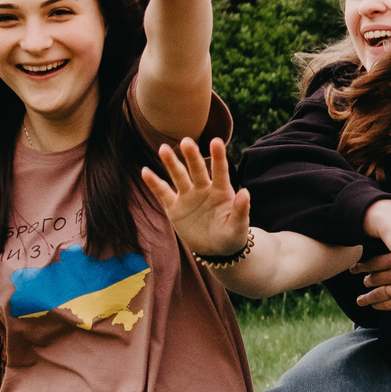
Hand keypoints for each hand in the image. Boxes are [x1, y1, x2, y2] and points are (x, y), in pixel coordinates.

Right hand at [141, 137, 251, 257]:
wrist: (215, 250)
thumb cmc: (231, 236)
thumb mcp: (238, 226)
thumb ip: (241, 210)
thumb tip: (245, 192)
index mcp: (222, 191)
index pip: (220, 171)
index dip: (218, 156)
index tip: (216, 141)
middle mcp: (204, 188)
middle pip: (197, 169)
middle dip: (192, 156)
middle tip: (186, 141)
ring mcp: (188, 196)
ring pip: (178, 176)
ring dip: (171, 163)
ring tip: (163, 149)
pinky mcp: (174, 207)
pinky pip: (162, 192)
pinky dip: (154, 183)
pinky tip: (145, 172)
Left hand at [353, 253, 390, 310]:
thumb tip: (376, 258)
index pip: (372, 263)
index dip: (361, 267)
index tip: (353, 269)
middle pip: (374, 279)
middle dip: (367, 281)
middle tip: (365, 282)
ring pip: (377, 294)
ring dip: (367, 298)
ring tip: (360, 300)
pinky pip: (387, 304)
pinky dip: (379, 305)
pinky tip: (375, 305)